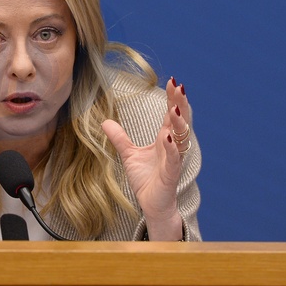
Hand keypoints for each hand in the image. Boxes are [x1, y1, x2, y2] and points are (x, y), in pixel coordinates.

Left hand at [102, 77, 189, 239]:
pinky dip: (172, 148)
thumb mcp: (129, 154)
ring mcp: (173, 159)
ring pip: (181, 137)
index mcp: (165, 138)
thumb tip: (104, 121)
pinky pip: (174, 159)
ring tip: (175, 109)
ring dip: (179, 123)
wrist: (151, 204)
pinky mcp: (170, 174)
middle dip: (181, 103)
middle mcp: (172, 146)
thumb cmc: (146, 179)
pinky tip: (169, 137)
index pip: (171, 114)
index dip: (173, 98)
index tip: (173, 81)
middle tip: (179, 86)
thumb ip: (120, 138)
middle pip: (181, 120)